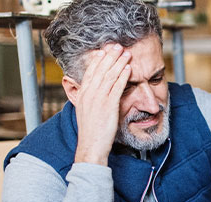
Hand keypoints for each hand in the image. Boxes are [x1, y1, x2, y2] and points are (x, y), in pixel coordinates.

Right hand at [72, 43, 131, 164]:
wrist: (91, 146)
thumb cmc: (91, 132)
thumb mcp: (86, 112)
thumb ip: (90, 100)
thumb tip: (95, 92)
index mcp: (82, 95)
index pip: (90, 72)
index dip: (98, 60)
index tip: (104, 50)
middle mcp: (88, 94)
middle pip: (100, 70)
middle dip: (110, 56)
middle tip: (117, 46)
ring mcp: (98, 99)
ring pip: (109, 76)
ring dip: (119, 62)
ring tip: (126, 53)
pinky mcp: (108, 105)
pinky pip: (117, 87)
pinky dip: (123, 76)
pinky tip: (128, 68)